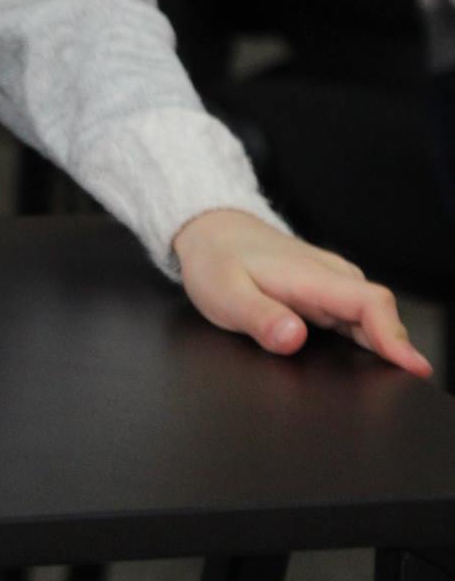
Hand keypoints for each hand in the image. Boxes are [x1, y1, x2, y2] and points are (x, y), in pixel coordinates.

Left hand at [173, 208, 432, 377]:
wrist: (210, 230)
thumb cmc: (216, 261)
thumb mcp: (225, 294)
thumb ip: (259, 318)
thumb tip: (294, 339)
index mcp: (309, 275)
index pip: (368, 301)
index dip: (394, 335)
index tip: (412, 367)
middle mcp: (327, 276)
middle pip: (378, 311)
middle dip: (396, 349)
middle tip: (402, 391)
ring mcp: (327, 282)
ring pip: (370, 314)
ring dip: (385, 345)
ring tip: (394, 384)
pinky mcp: (323, 291)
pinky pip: (357, 314)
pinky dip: (371, 338)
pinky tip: (372, 364)